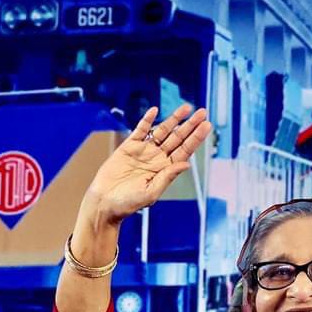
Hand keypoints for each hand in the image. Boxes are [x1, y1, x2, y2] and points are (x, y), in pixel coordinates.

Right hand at [84, 103, 210, 224]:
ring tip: (187, 108)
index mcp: (166, 170)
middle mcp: (157, 158)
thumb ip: (168, 177)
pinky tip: (155, 111)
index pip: (185, 150)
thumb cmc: (128, 203)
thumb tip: (186, 164)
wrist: (105, 202)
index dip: (196, 138)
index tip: (206, 126)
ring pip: (162, 131)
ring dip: (174, 119)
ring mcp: (144, 151)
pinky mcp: (128, 146)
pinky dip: (147, 120)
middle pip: (178, 138)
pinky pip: (140, 130)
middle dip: (190, 125)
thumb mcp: (151, 192)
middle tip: (203, 112)